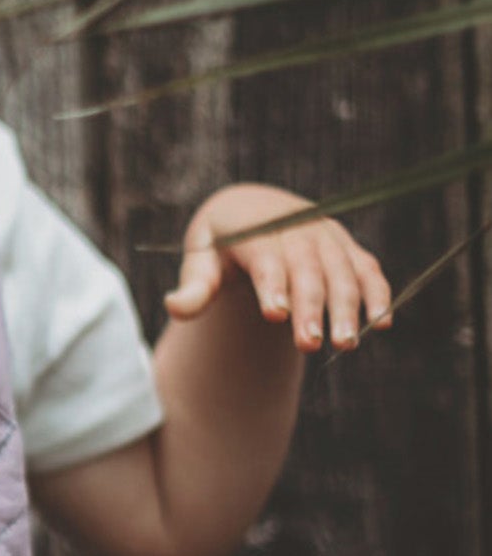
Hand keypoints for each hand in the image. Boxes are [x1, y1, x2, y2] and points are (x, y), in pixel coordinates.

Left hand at [164, 183, 391, 352]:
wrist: (254, 210)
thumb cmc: (221, 243)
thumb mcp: (201, 257)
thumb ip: (195, 286)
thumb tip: (174, 307)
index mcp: (255, 226)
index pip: (265, 257)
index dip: (272, 284)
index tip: (274, 315)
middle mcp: (296, 227)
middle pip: (307, 269)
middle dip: (310, 307)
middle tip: (308, 345)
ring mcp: (326, 236)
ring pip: (342, 272)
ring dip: (347, 308)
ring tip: (345, 344)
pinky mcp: (347, 248)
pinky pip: (367, 269)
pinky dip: (378, 293)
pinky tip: (380, 323)